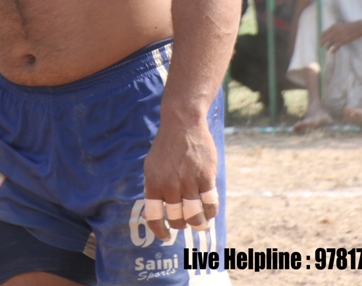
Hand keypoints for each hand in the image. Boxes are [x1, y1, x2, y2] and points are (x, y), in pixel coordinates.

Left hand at [142, 115, 218, 238]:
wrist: (182, 123)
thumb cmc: (166, 146)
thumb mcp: (151, 167)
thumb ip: (153, 188)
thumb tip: (152, 213)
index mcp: (153, 184)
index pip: (154, 217)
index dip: (160, 231)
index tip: (166, 237)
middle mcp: (170, 186)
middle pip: (177, 219)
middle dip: (182, 225)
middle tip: (185, 224)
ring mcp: (189, 182)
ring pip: (195, 215)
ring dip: (199, 224)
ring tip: (202, 225)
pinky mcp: (206, 177)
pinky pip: (210, 203)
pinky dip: (211, 211)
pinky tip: (210, 212)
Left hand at [319, 20, 361, 51]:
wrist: (358, 28)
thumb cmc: (349, 27)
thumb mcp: (339, 26)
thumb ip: (333, 30)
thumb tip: (328, 34)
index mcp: (333, 27)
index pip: (324, 33)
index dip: (321, 38)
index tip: (320, 40)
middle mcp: (334, 31)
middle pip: (324, 39)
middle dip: (321, 43)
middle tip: (320, 46)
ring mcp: (338, 36)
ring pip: (329, 43)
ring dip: (327, 47)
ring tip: (326, 49)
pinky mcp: (342, 41)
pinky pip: (335, 47)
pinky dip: (333, 50)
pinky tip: (332, 52)